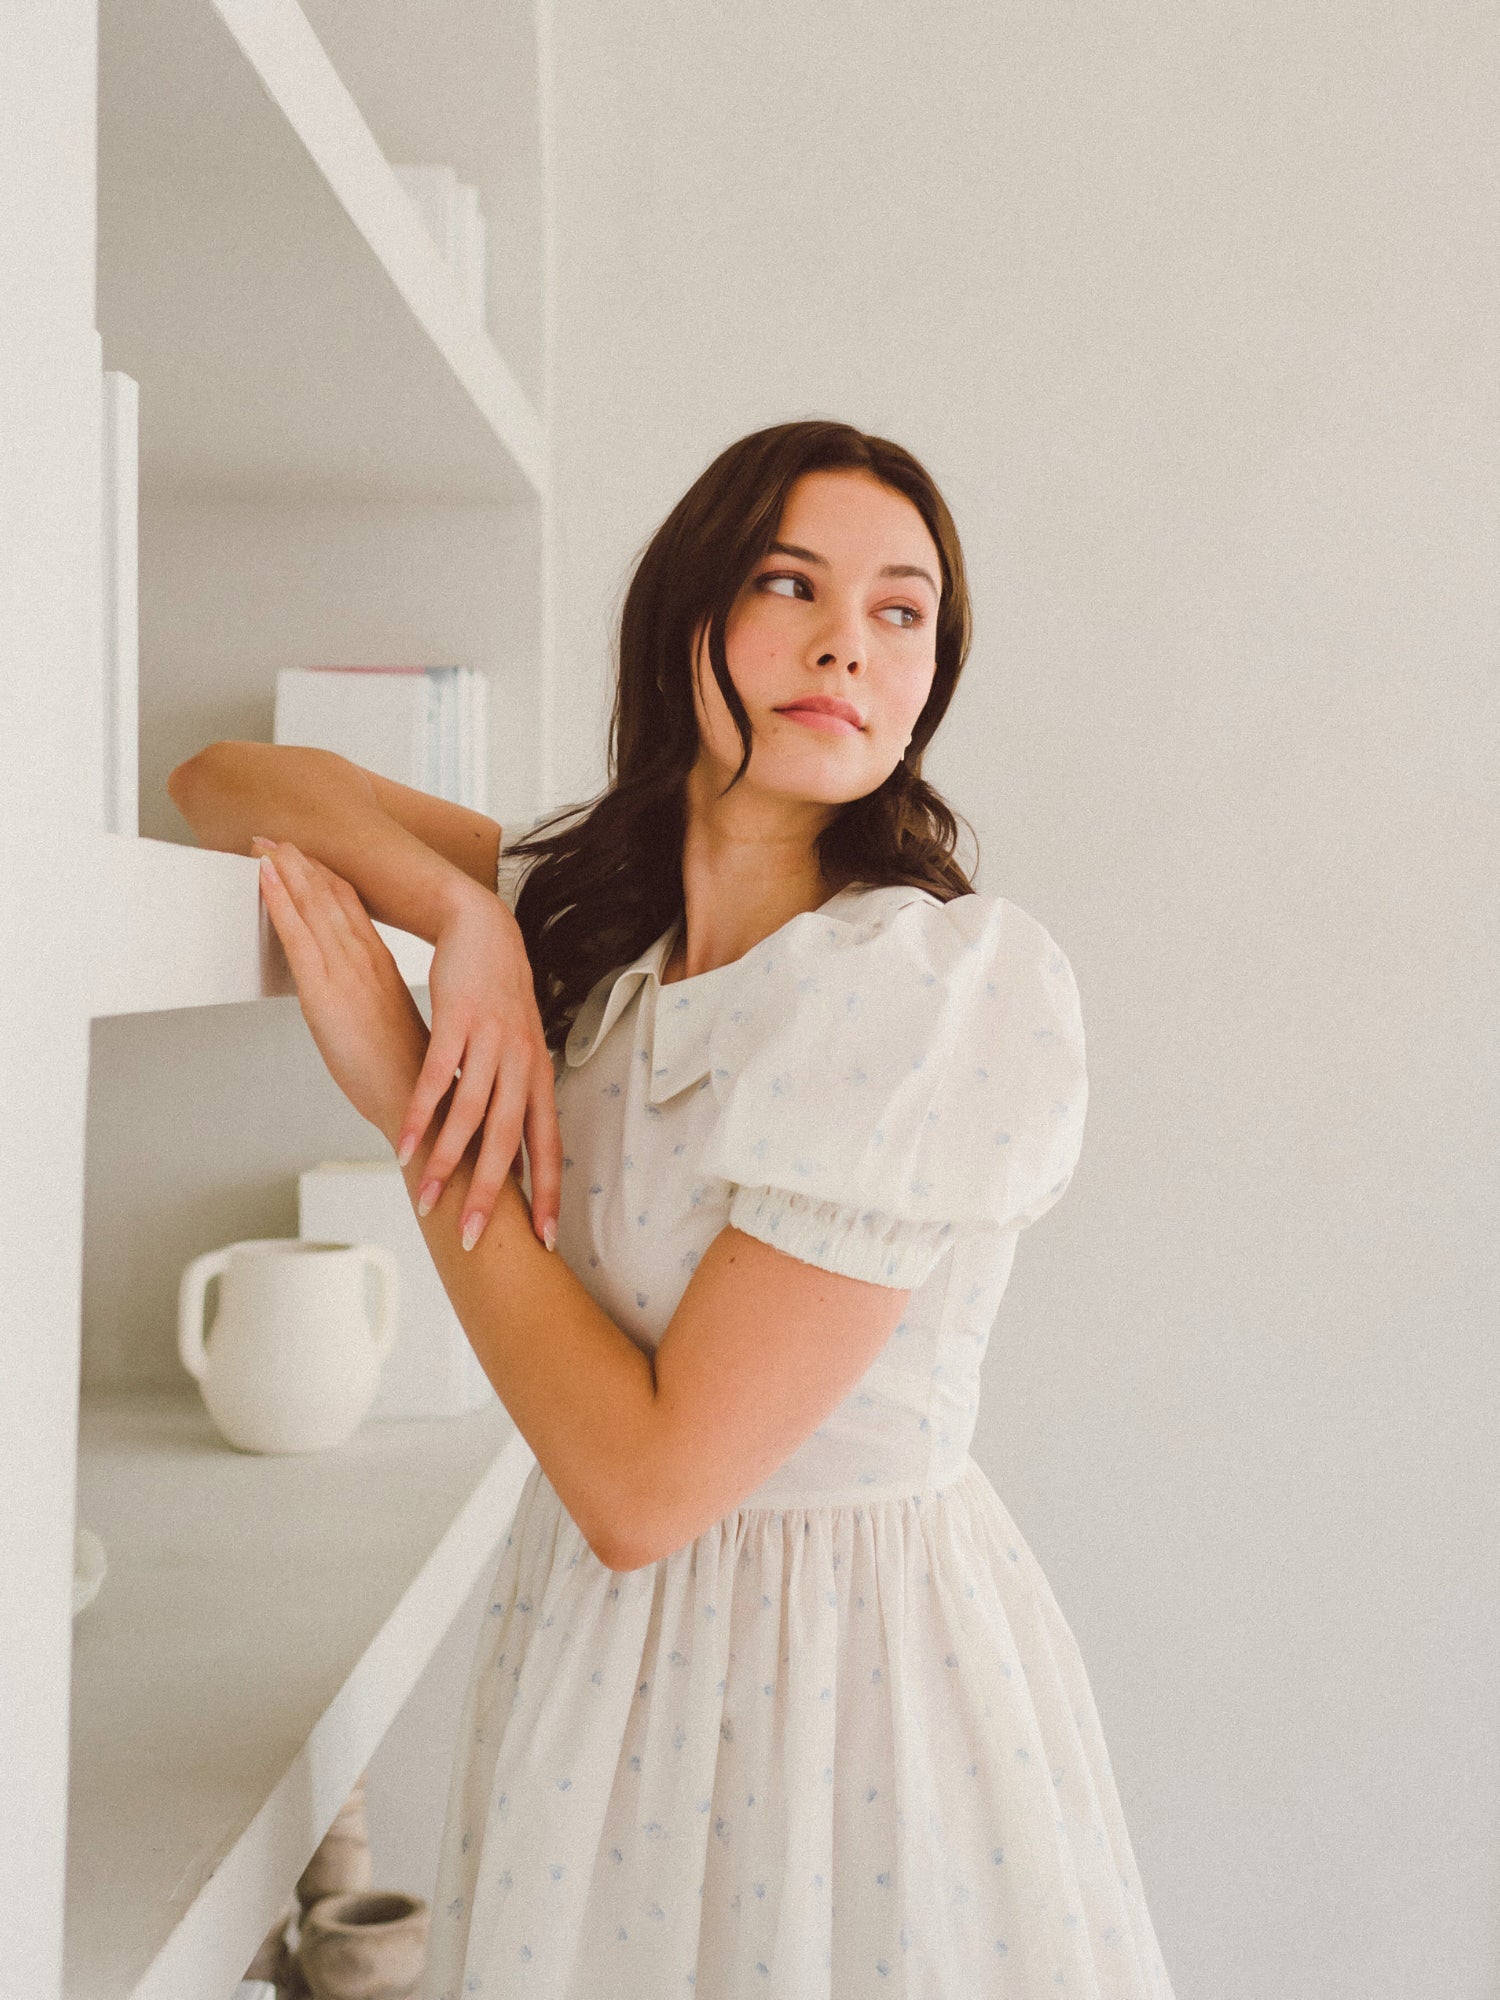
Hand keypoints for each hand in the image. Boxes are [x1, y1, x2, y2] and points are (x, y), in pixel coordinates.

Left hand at [254, 839, 429, 1142]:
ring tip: (266, 842)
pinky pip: (298, 936)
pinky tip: (266, 876)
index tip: (307, 855)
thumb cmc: (410, 1079)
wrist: (423, 1108)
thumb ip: (374, 1004)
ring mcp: (347, 975)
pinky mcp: (325, 996)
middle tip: (276, 834)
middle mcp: (367, 962)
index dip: (327, 876)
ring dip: (287, 870)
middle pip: (331, 897)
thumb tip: (356, 1002)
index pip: (352, 908)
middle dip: (302, 862)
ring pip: (313, 907)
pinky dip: (281, 901)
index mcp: (384, 968)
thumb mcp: (391, 1028)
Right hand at [384, 877, 561, 1252]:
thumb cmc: (499, 998)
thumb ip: (513, 1097)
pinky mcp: (457, 1022)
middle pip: (508, 1140)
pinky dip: (419, 1115)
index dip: (549, 1193)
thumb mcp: (519, 1050)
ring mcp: (491, 1043)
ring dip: (445, 1162)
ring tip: (426, 1199)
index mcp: (540, 1077)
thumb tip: (509, 1149)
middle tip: (473, 1238)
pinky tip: (402, 1145)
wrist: (485, 931)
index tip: (546, 1239)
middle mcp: (522, 1064)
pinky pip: (435, 1079)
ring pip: (469, 1115)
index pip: (549, 1146)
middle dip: (491, 1194)